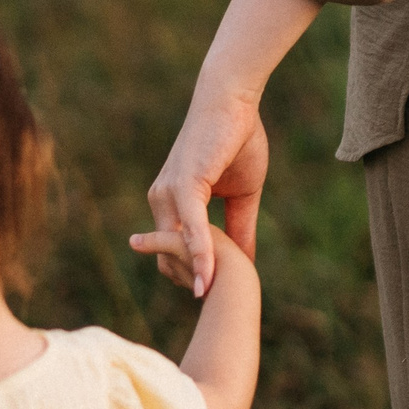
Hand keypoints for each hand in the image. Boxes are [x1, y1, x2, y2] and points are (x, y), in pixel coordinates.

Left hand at [145, 90, 268, 298]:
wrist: (234, 101)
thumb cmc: (237, 139)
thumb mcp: (243, 194)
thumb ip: (239, 227)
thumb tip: (245, 259)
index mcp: (173, 200)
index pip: (177, 249)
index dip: (192, 273)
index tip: (210, 299)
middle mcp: (163, 198)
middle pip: (170, 254)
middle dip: (188, 280)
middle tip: (210, 306)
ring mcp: (169, 191)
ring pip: (178, 245)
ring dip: (193, 273)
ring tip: (209, 301)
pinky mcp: (182, 184)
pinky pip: (190, 227)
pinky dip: (199, 252)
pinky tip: (208, 275)